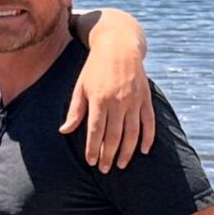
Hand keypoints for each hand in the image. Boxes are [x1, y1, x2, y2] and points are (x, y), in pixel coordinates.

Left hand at [61, 32, 155, 169]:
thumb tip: (64, 131)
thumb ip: (75, 111)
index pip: (95, 131)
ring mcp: (134, 101)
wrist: (119, 45)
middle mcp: (117, 102)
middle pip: (113, 136)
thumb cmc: (95, 68)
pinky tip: (144, 150)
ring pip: (132, 133)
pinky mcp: (146, 98)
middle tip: (105, 169)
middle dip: (108, 155)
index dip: (93, 149)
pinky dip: (148, 138)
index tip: (91, 162)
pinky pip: (149, 122)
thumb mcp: (81, 86)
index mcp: (99, 99)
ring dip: (127, 151)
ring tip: (121, 164)